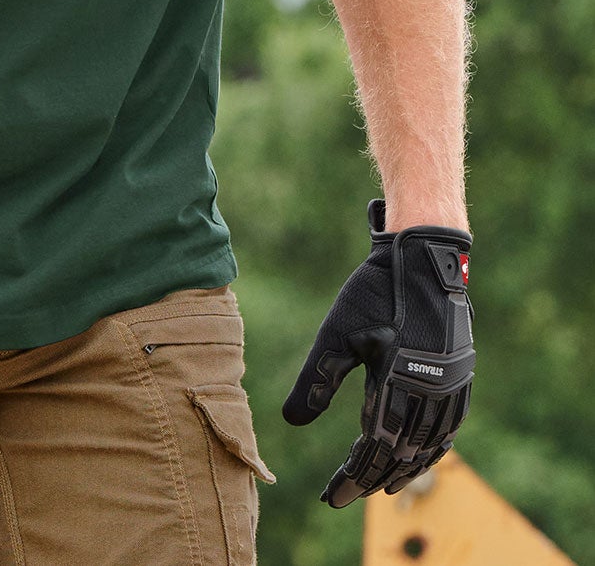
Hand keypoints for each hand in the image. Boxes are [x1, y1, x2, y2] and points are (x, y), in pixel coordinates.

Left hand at [282, 199, 473, 506]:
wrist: (422, 256)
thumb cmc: (375, 291)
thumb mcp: (338, 333)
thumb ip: (318, 379)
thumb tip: (291, 422)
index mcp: (400, 382)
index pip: (375, 447)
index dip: (352, 475)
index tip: (331, 496)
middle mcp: (432, 390)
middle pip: (402, 453)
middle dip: (371, 476)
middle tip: (343, 495)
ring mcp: (452, 385)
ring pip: (430, 445)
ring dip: (405, 468)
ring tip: (380, 483)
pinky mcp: (461, 375)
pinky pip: (449, 426)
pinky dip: (432, 447)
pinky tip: (417, 454)